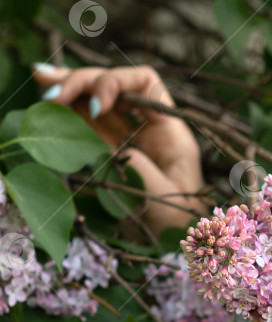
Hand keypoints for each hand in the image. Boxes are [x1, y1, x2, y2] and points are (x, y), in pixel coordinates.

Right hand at [32, 64, 205, 231]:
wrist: (177, 240)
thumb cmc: (179, 220)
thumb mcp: (162, 194)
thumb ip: (136, 167)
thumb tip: (104, 145)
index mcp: (168, 129)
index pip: (144, 82)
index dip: (116, 83)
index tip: (97, 105)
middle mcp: (146, 125)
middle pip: (115, 85)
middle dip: (84, 82)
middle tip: (53, 94)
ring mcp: (127, 136)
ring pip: (98, 98)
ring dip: (70, 87)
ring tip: (42, 80)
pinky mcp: (111, 150)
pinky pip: (89, 121)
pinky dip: (69, 108)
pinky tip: (48, 98)